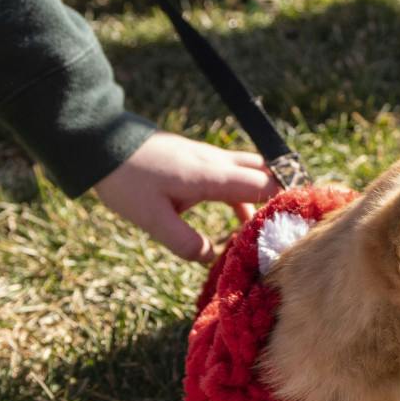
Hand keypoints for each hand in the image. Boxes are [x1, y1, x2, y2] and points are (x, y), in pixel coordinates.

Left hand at [93, 132, 277, 261]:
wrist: (100, 143)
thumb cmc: (125, 181)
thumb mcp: (152, 219)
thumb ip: (184, 242)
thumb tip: (213, 257)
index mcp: (211, 176)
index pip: (262, 186)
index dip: (284, 202)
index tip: (299, 222)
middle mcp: (215, 162)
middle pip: (264, 172)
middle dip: (281, 195)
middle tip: (292, 222)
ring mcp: (207, 157)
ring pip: (249, 170)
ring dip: (261, 194)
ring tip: (266, 225)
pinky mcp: (197, 158)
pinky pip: (233, 172)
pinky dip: (243, 191)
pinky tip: (237, 214)